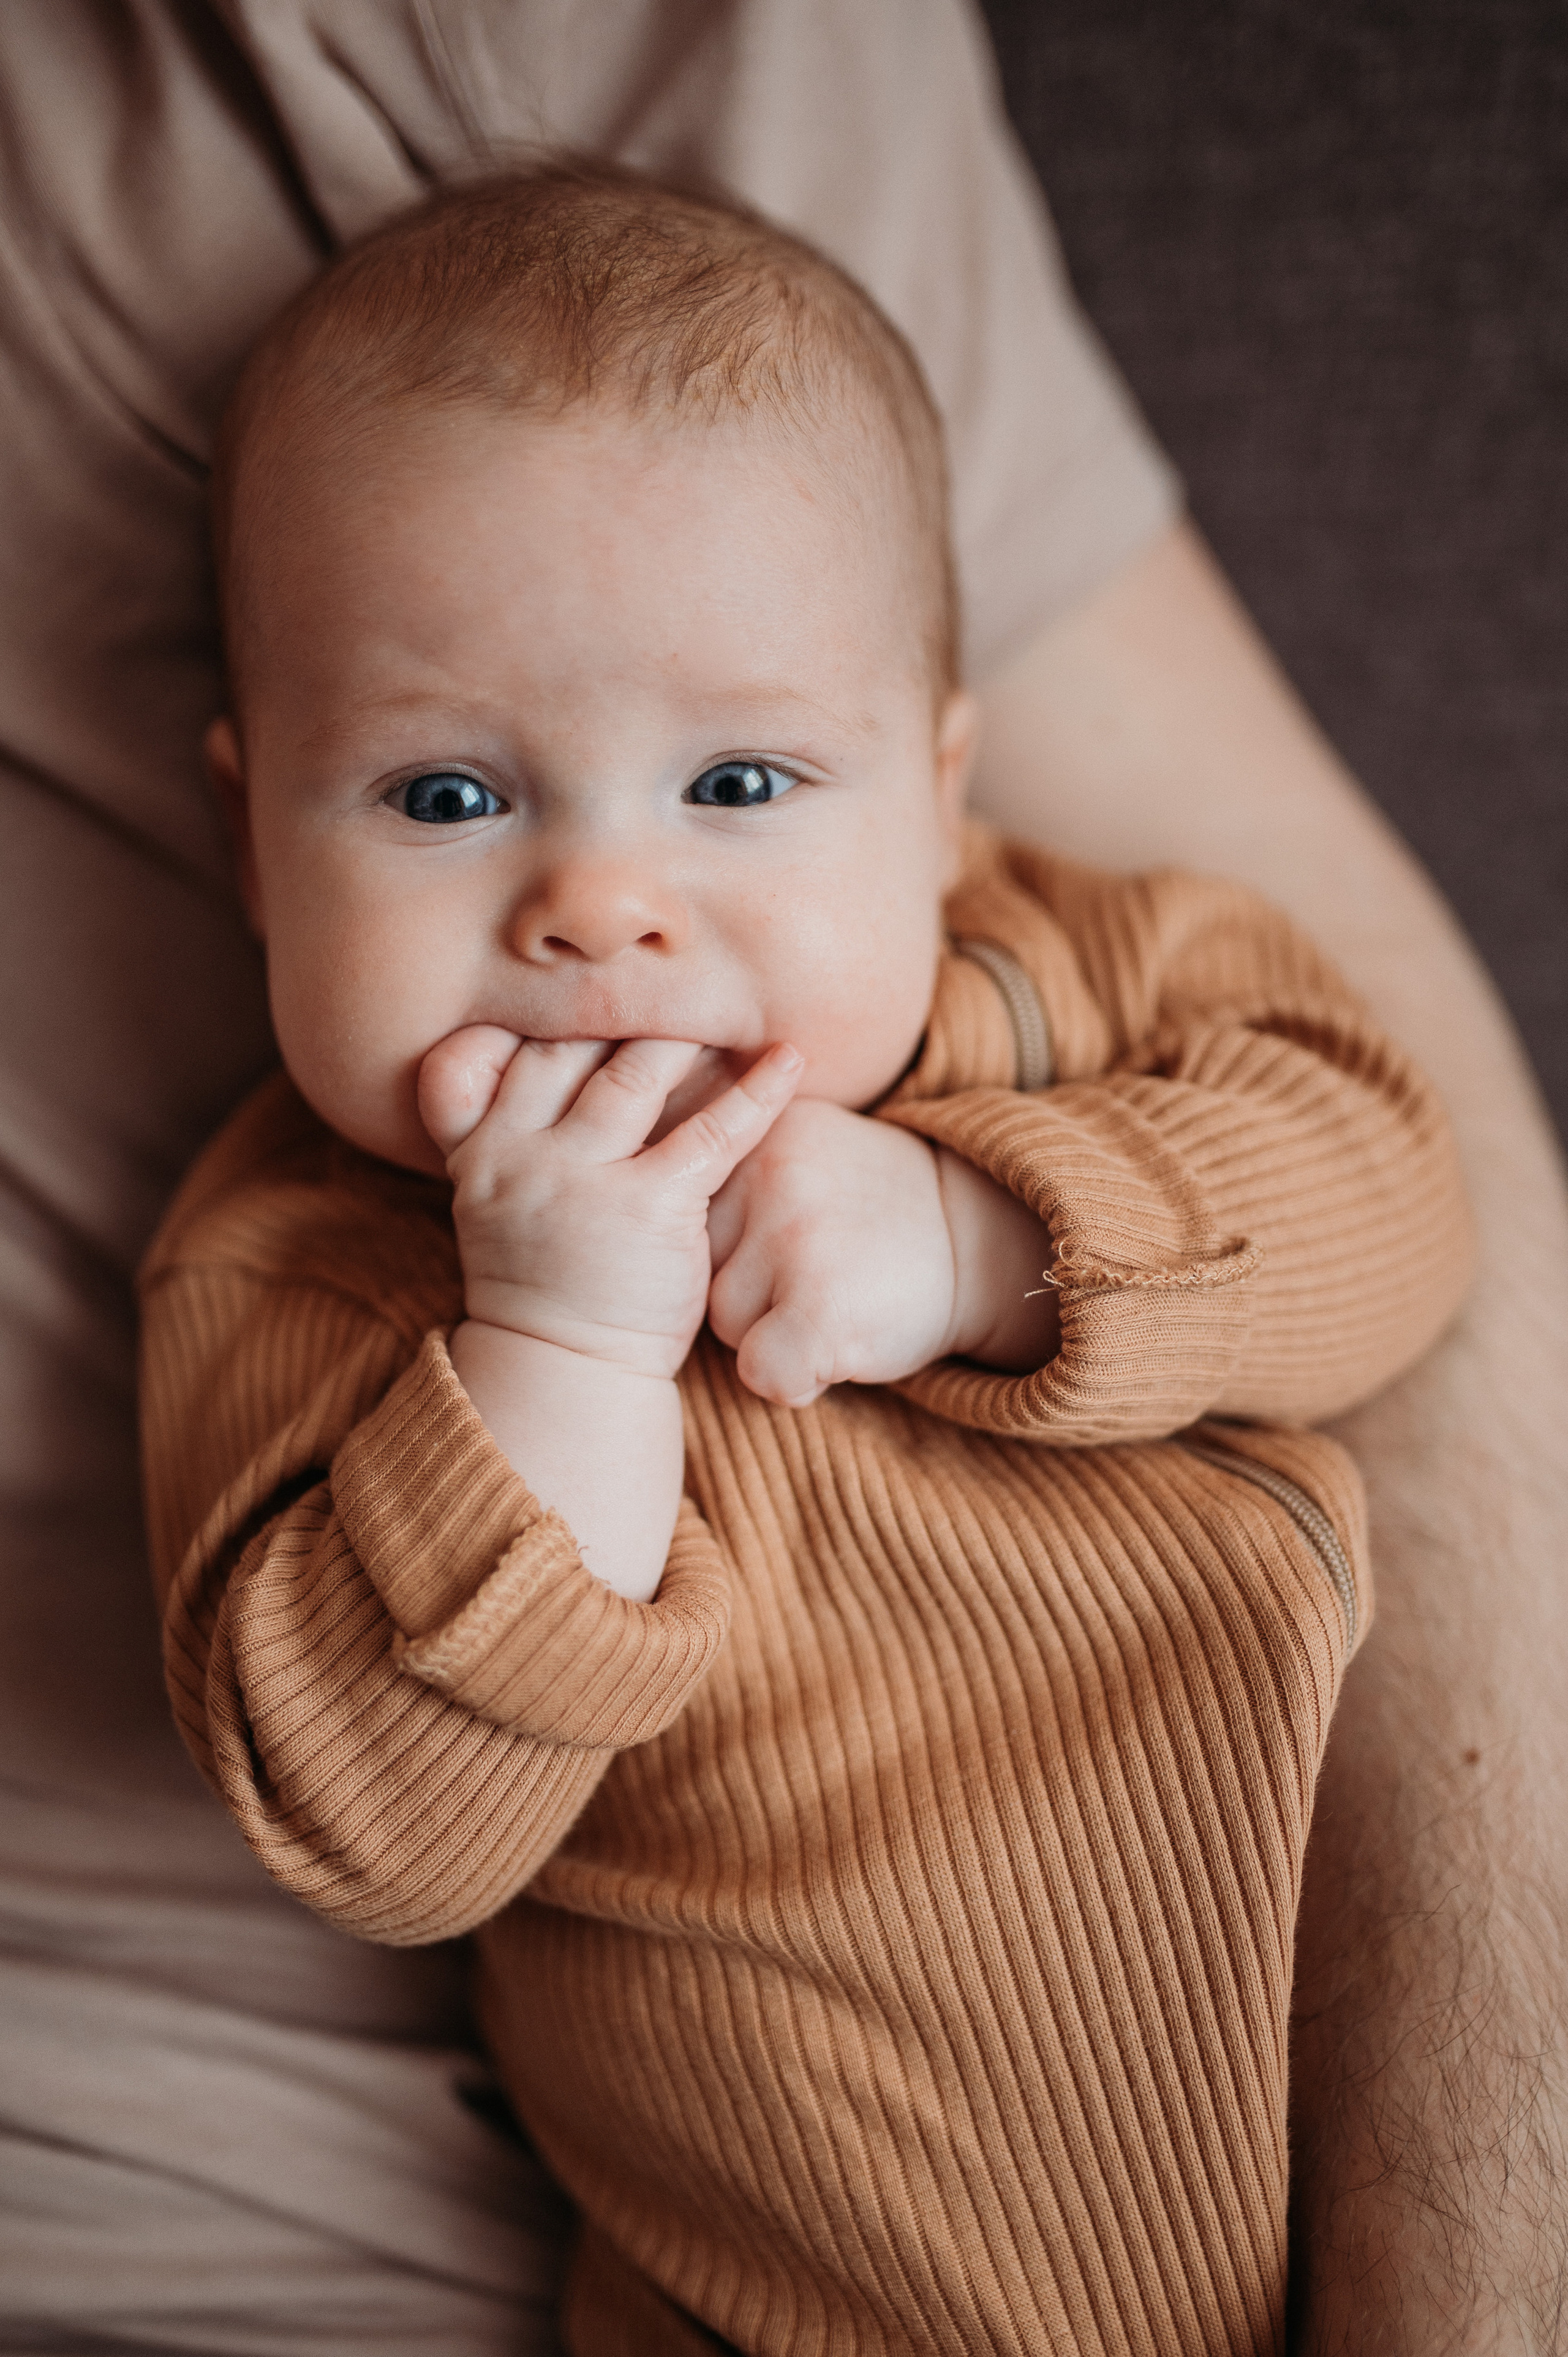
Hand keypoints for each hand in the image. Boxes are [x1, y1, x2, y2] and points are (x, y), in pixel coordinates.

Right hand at [419, 1027, 801, 1378]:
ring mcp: (583, 1180)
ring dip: (683, 1034)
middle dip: (613, 1008)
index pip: (471, 1059)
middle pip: (565, 1048)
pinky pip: (710, 1132)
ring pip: (634, 1072)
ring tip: (726, 1004)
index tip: (562, 992)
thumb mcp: (490, 1202)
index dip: (515, 1022)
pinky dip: (756, 1091)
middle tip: (665, 974)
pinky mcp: (650, 1208)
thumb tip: (525, 1049)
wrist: (564, 1370)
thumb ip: (498, 1133)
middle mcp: (520, 1156)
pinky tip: (790, 1060)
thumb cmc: (543, 1282)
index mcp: (479, 1153)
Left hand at [706, 1100, 1057, 1406]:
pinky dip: (795, 1380)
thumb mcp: (803, 1154)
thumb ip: (735, 1164)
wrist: (981, 1244)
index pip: (692, 1216)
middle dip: (750, 1290)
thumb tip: (653, 1197)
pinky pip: (760, 1371)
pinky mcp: (818, 1307)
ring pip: (724, 1322)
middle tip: (821, 1273)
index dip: (741, 1247)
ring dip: (770, 1332)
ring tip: (836, 1301)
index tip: (798, 1241)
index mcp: (760, 1131)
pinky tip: (838, 1347)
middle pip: (701, 1268)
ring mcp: (793, 1239)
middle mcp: (768, 1174)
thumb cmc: (878, 1213)